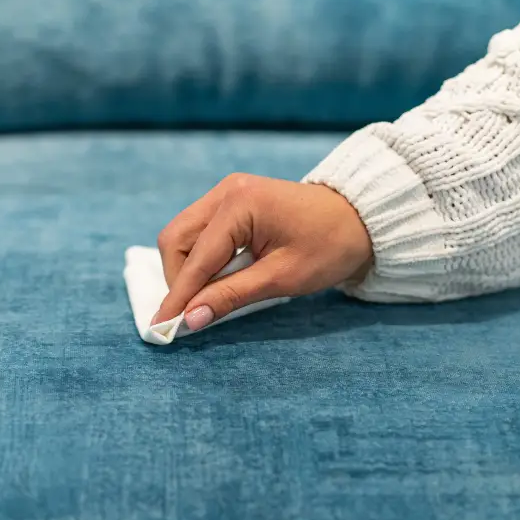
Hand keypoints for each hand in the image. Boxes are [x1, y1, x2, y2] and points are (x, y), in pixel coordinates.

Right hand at [153, 173, 373, 329]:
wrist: (358, 219)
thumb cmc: (329, 247)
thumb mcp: (282, 278)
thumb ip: (231, 296)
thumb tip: (190, 319)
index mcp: (240, 204)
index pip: (196, 258)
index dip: (178, 296)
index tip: (162, 328)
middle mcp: (225, 191)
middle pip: (175, 240)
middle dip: (178, 280)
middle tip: (192, 313)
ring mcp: (225, 192)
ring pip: (182, 235)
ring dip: (186, 269)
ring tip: (208, 297)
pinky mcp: (230, 199)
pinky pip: (199, 231)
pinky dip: (199, 257)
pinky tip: (217, 278)